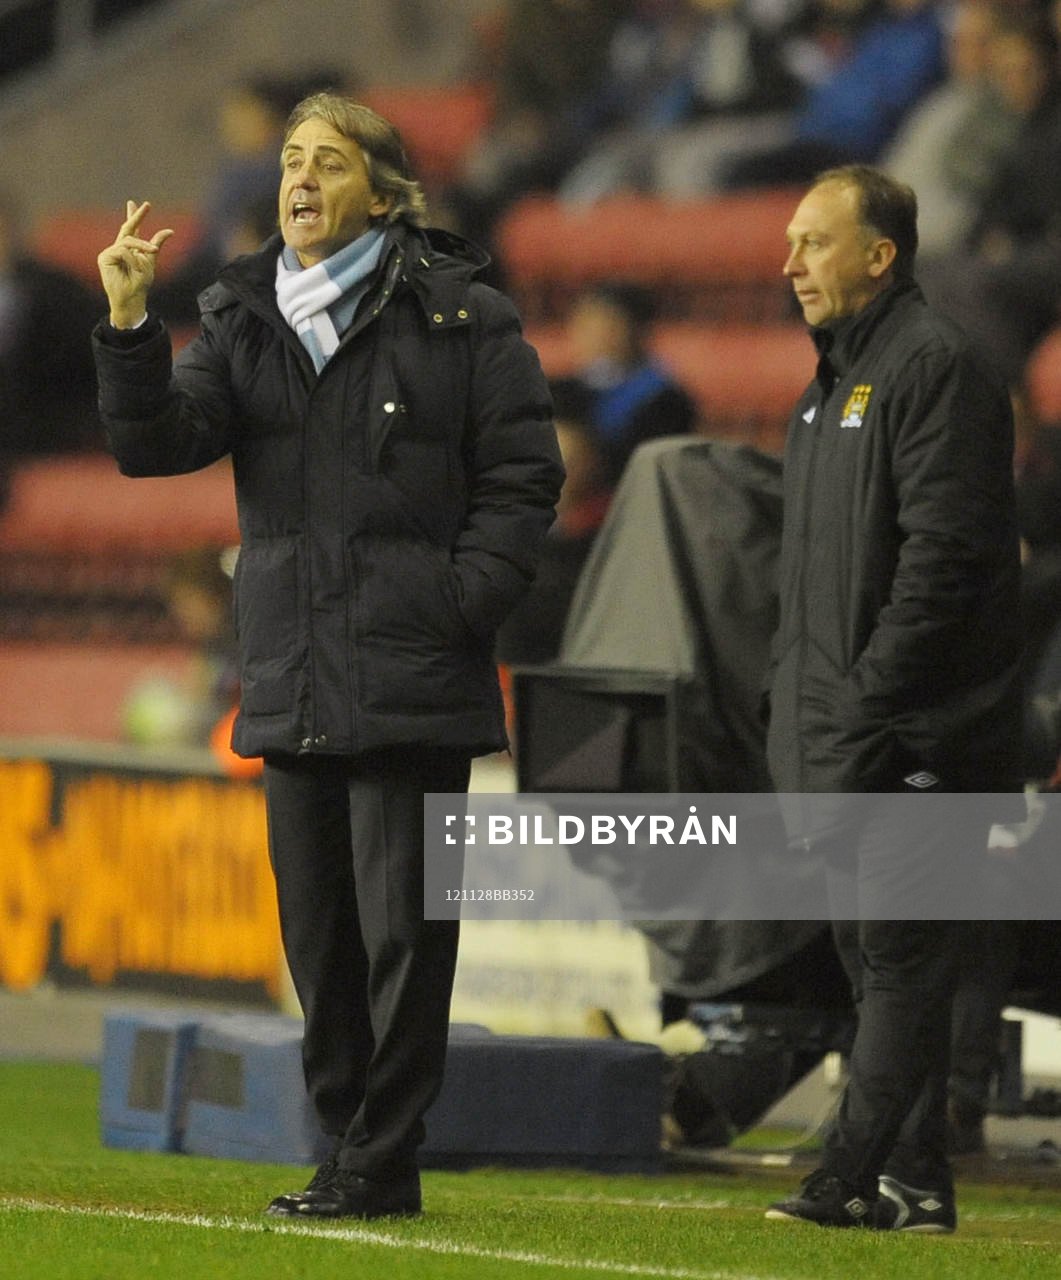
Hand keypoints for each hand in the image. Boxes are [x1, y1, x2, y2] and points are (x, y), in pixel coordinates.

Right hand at [97, 200, 173, 328]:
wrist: (131, 299)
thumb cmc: (140, 285)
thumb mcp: (151, 261)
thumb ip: (156, 244)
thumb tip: (170, 230)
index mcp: (130, 250)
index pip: (132, 230)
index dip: (136, 216)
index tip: (142, 204)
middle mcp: (119, 249)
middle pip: (127, 229)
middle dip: (137, 216)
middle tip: (147, 205)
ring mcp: (110, 252)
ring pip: (128, 241)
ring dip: (142, 247)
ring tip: (151, 254)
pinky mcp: (105, 257)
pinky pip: (122, 250)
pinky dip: (132, 259)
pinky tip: (135, 268)